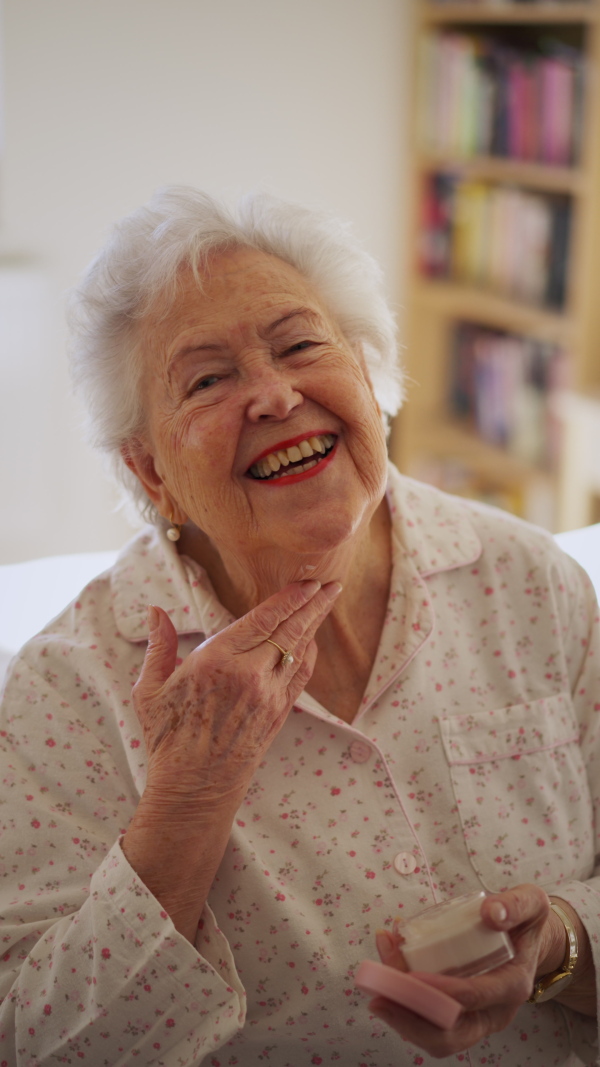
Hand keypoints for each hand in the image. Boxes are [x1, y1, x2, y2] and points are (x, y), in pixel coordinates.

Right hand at [132, 578, 340, 814]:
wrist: (194, 787)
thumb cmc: (168, 737)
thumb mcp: (150, 690)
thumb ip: (158, 646)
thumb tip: (155, 612)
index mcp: (217, 661)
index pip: (263, 619)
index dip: (288, 598)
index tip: (306, 581)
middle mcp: (249, 675)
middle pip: (290, 630)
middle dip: (313, 604)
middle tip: (330, 583)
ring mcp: (268, 696)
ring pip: (299, 650)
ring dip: (314, 624)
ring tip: (326, 602)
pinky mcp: (278, 714)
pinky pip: (300, 676)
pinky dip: (309, 653)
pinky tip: (312, 640)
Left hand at [370, 884, 554, 1056]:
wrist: (529, 941)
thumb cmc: (526, 922)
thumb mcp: (531, 902)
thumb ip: (515, 904)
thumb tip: (491, 913)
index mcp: (513, 984)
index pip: (474, 996)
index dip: (440, 989)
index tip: (411, 975)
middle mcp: (495, 1012)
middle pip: (450, 1034)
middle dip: (410, 1016)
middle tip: (379, 992)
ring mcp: (477, 1020)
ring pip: (436, 1036)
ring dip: (401, 1015)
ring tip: (375, 984)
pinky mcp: (461, 1017)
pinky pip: (430, 1024)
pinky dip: (405, 1008)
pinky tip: (386, 976)